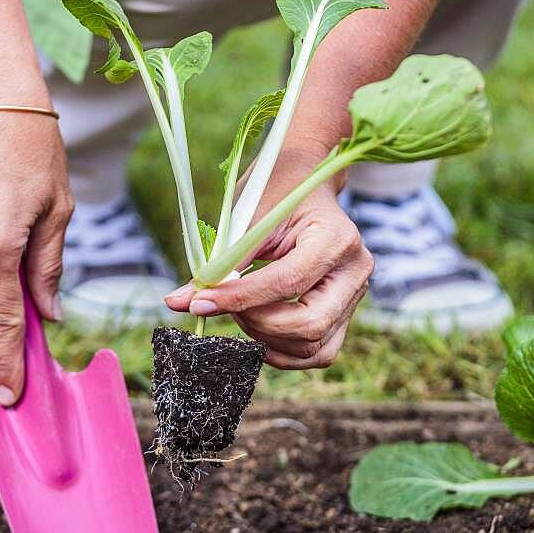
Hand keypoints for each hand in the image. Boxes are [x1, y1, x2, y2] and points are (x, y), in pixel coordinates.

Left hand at [166, 147, 372, 368]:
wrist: (306, 181)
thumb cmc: (275, 192)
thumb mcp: (247, 219)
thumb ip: (219, 265)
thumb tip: (178, 302)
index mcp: (336, 238)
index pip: (288, 282)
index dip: (240, 298)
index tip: (200, 302)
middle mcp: (355, 270)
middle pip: (308, 324)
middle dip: (256, 323)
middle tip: (223, 304)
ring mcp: (355, 294)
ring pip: (313, 346)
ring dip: (267, 340)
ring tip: (240, 311)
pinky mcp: (346, 312)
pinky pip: (318, 351)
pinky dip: (283, 351)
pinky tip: (256, 330)